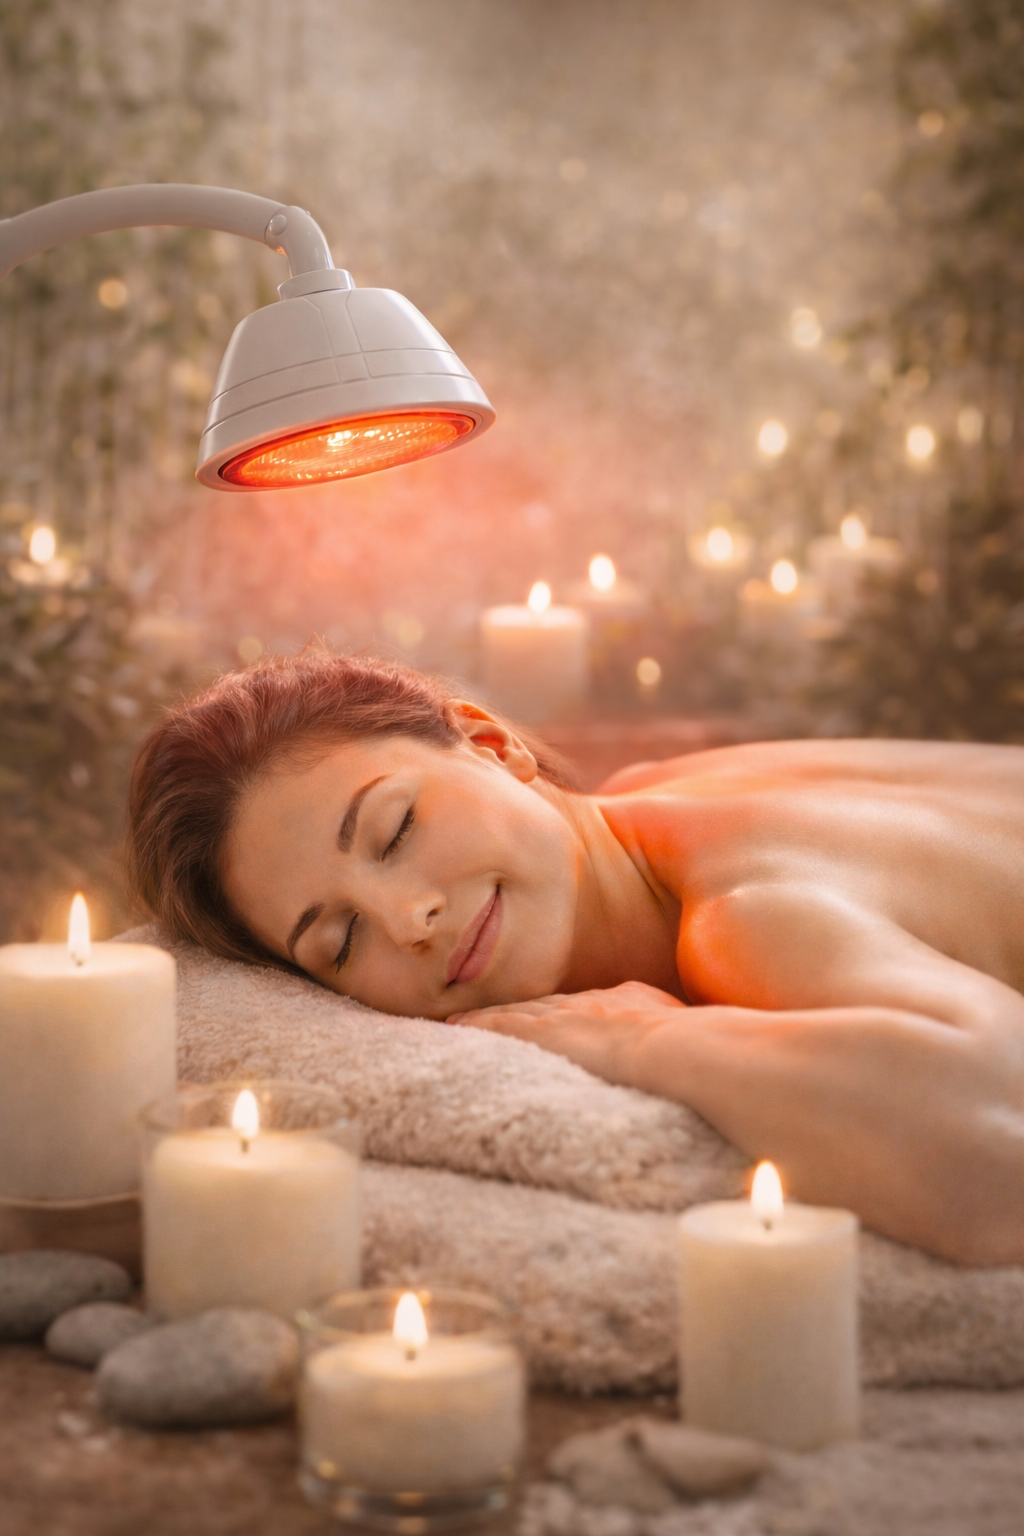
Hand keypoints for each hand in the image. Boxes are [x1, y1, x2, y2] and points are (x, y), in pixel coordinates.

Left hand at [448, 981, 685, 1088]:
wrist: (679, 1050)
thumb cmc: (697, 1052)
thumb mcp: (692, 1036)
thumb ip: (679, 1039)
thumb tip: (697, 1052)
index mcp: (627, 1000)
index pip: (584, 1006)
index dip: (560, 1012)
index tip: (546, 1018)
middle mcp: (590, 1003)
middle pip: (545, 1004)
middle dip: (521, 1010)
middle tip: (491, 1015)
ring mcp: (567, 1018)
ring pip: (518, 1014)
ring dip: (491, 1018)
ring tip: (461, 1021)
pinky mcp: (546, 1036)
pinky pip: (502, 1027)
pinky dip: (478, 1026)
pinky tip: (455, 1027)